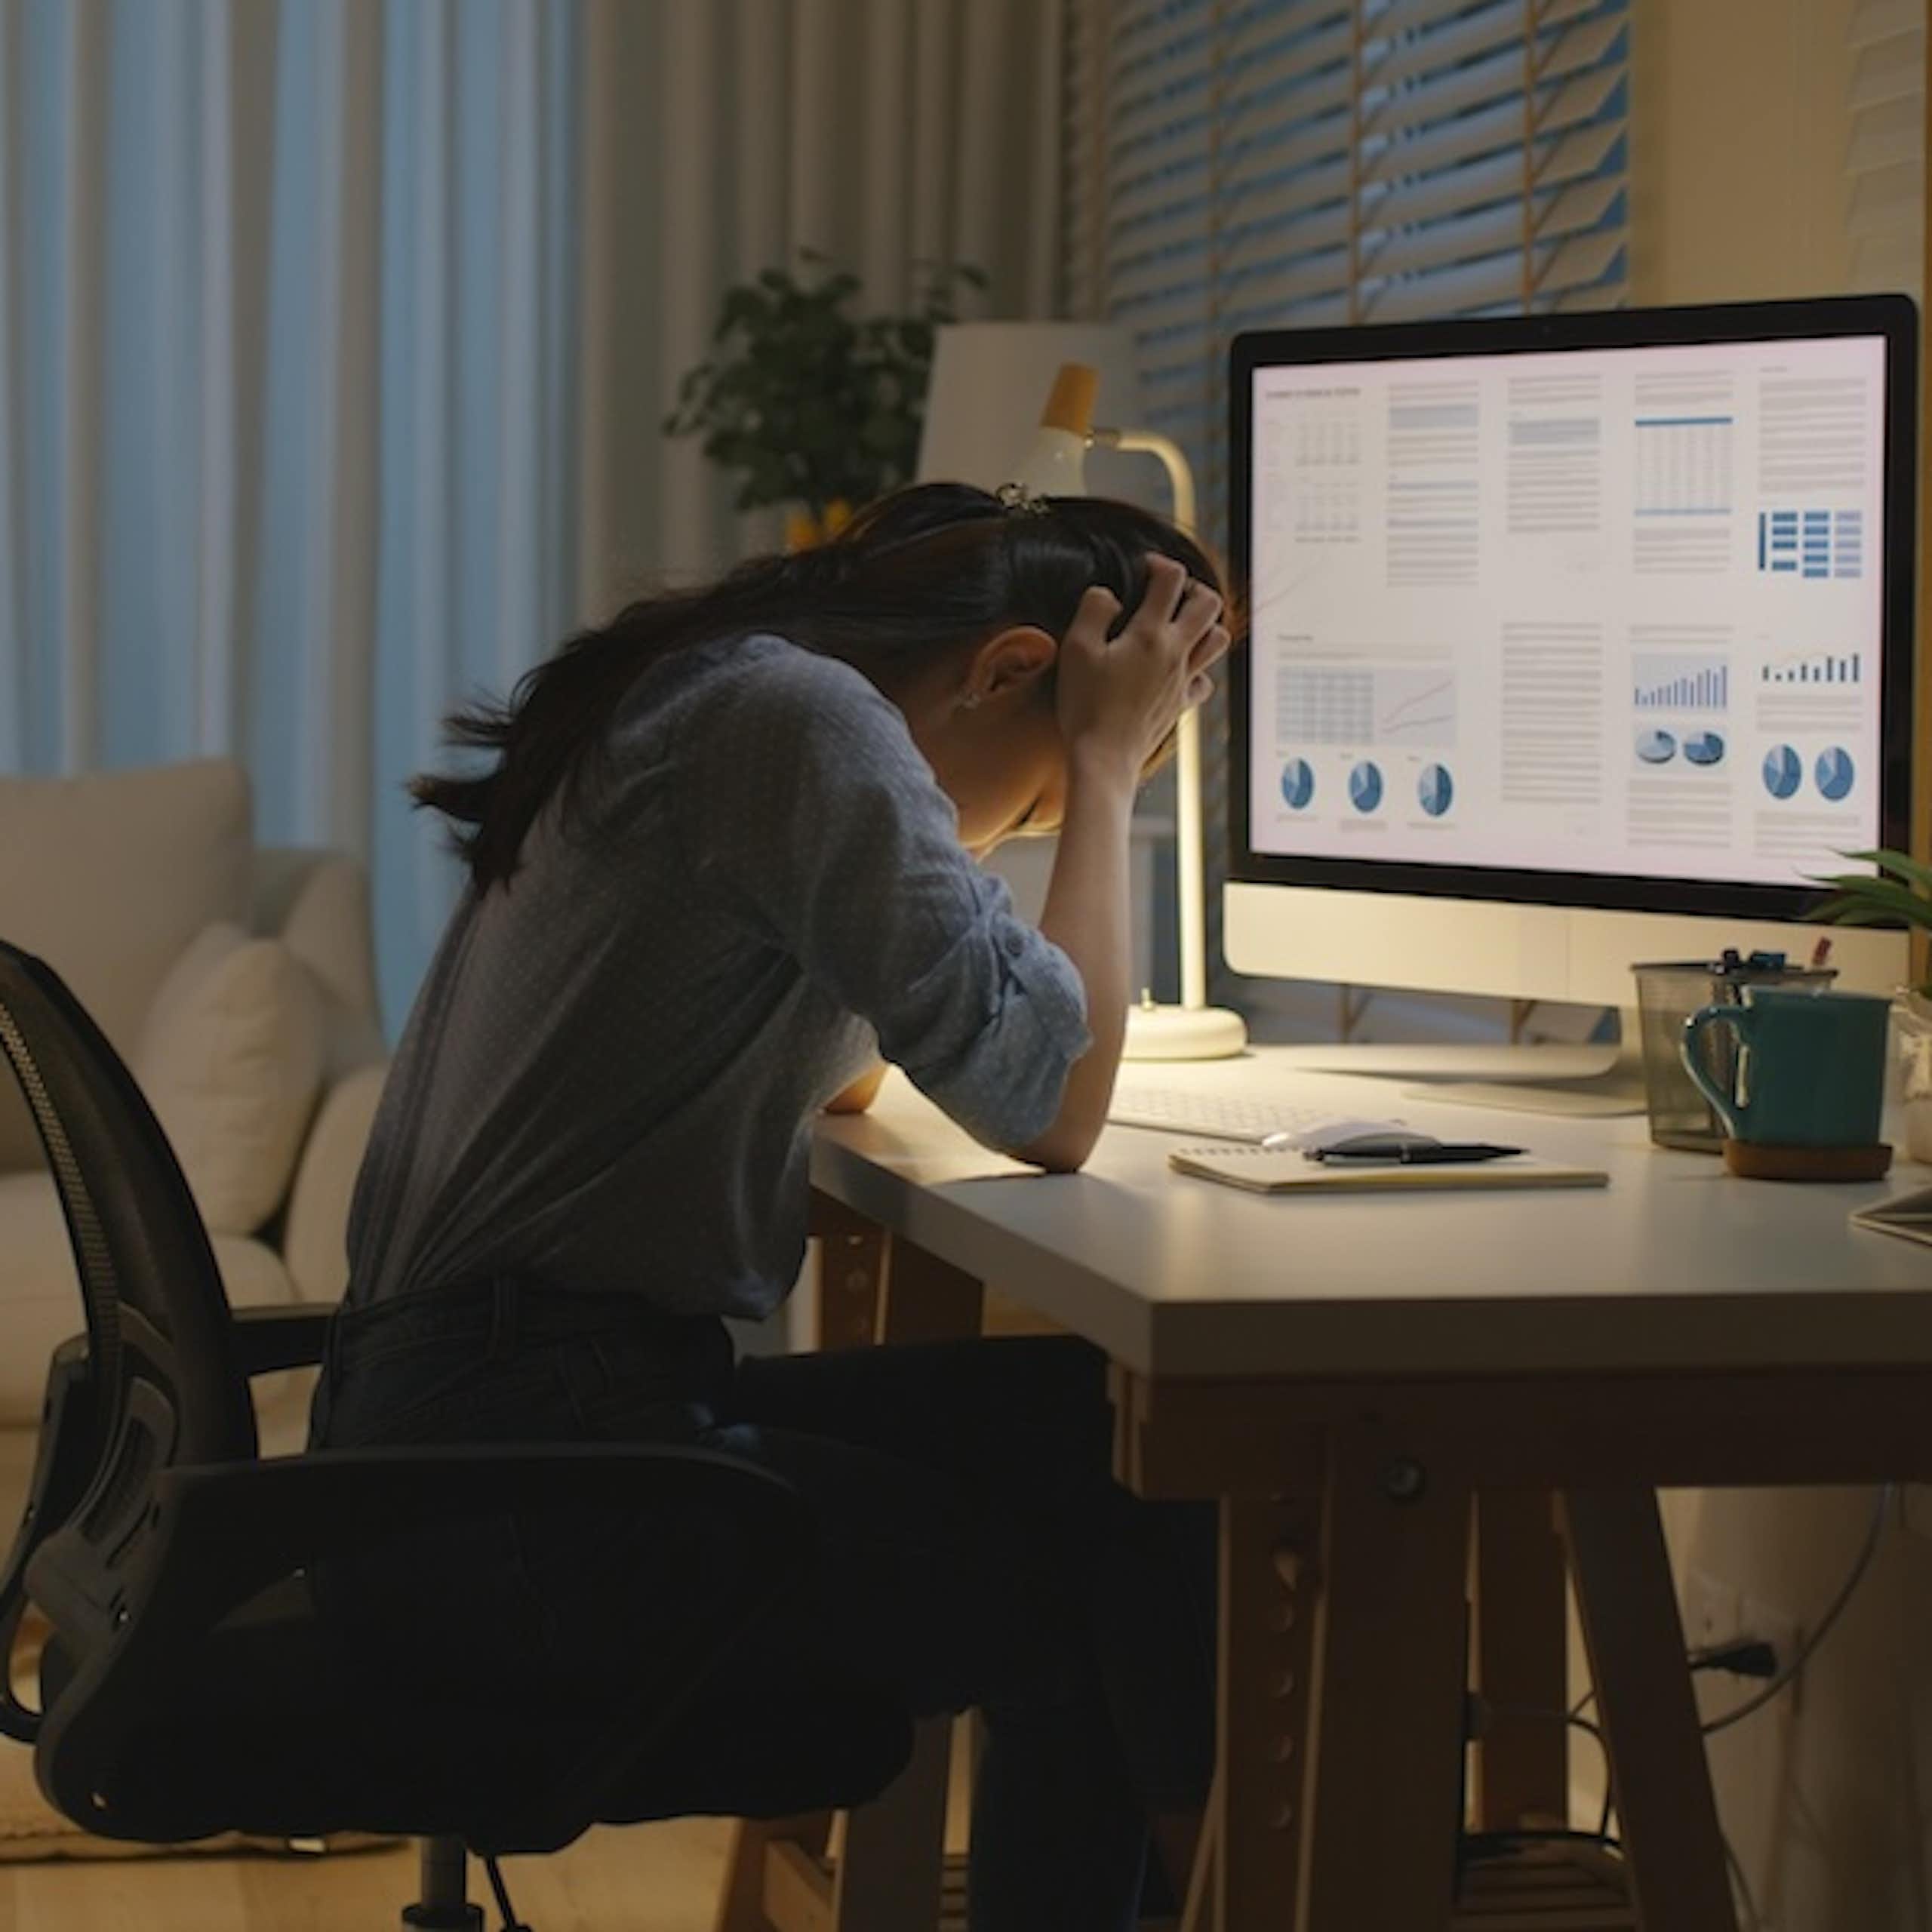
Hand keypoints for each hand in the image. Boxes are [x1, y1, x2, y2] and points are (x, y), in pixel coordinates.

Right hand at [1056, 556, 1230, 775]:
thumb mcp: (1076, 649)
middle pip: (1209, 604)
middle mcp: (1175, 653)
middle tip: (1167, 593)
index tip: (1142, 569)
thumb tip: (1109, 594)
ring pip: (1218, 639)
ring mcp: (1182, 680)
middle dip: (1192, 588)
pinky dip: (1198, 669)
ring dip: (1204, 625)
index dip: (1157, 564)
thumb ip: (1093, 610)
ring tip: (1179, 625)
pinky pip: (1205, 681)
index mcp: (1150, 633)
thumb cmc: (1087, 705)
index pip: (1170, 579)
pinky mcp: (1180, 705)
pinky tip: (1177, 670)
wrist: (1104, 759)